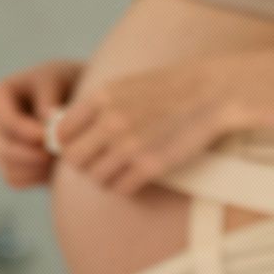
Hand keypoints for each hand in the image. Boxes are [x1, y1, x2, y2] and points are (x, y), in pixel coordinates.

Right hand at [0, 59, 82, 188]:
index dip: (24, 131)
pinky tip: (56, 167)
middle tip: (59, 153)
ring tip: (62, 157)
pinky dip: (36, 178)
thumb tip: (45, 118)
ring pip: (9, 167)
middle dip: (33, 156)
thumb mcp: (58, 80)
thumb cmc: (66, 83)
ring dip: (38, 168)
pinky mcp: (7, 164)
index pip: (3, 119)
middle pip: (4, 148)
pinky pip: (15, 180)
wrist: (76, 103)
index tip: (48, 136)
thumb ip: (49, 98)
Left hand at [52, 57, 236, 195]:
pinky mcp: (151, 166)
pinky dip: (123, 187)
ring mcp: (130, 146)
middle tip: (99, 161)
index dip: (68, 143)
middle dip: (83, 163)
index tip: (82, 146)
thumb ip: (97, 105)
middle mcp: (111, 122)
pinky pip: (120, 189)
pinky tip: (134, 177)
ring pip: (94, 178)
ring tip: (118, 170)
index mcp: (102, 97)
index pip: (61, 132)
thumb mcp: (126, 84)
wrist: (212, 93)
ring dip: (104, 178)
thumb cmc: (170, 88)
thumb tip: (65, 127)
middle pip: (73, 159)